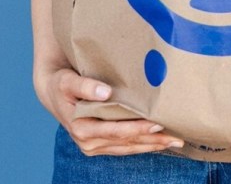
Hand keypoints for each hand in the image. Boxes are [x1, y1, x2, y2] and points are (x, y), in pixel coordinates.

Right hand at [39, 67, 184, 155]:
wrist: (53, 92)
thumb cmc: (62, 84)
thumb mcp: (68, 81)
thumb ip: (85, 86)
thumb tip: (105, 92)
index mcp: (81, 128)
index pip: (115, 131)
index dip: (137, 129)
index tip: (158, 124)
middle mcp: (88, 142)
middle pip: (126, 143)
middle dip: (152, 141)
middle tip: (177, 137)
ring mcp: (94, 147)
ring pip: (128, 149)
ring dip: (152, 146)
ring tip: (175, 141)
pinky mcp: (100, 145)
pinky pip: (125, 148)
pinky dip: (143, 145)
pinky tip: (159, 142)